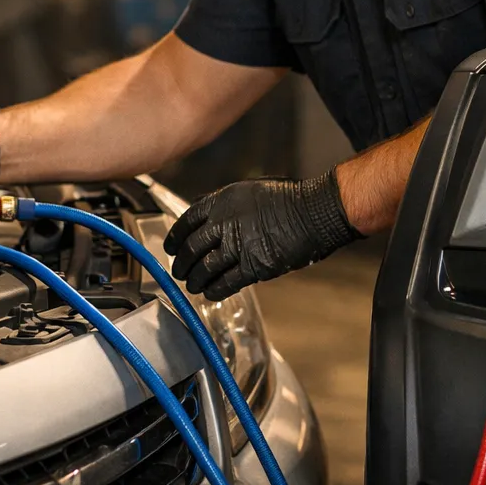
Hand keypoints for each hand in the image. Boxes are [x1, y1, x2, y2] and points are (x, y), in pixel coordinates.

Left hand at [163, 171, 360, 299]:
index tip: (171, 247)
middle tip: (179, 271)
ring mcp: (238, 245)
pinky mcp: (253, 266)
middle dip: (182, 262)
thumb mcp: (250, 192)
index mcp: (223, 200)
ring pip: (204, 268)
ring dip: (195, 279)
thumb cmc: (289, 199)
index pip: (187, 221)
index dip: (175, 237)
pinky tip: (210, 293)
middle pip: (191, 247)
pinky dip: (214, 290)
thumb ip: (227, 206)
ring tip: (192, 285)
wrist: (314, 211)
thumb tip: (210, 220)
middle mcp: (225, 221)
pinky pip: (225, 283)